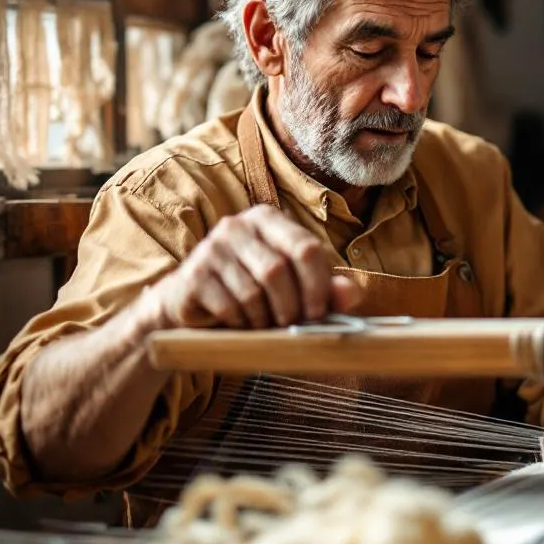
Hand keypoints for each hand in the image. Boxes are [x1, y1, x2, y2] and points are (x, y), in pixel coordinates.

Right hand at [146, 205, 361, 329]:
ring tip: (265, 323)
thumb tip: (351, 295)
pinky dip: (242, 323)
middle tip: (292, 324)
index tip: (318, 313)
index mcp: (269, 219)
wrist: (192, 303)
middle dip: (292, 306)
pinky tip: (242, 323)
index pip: (306, 247)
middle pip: (279, 270)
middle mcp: (238, 225)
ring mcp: (212, 247)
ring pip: (253, 291)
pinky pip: (229, 305)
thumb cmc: (253, 292)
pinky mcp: (194, 274)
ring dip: (265, 318)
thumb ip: (326, 289)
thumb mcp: (294, 287)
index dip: (318, 285)